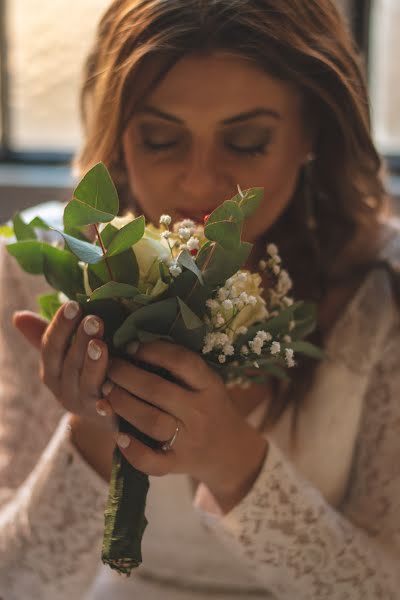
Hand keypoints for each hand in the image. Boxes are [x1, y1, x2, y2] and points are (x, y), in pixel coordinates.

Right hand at [12, 302, 115, 432]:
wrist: (104, 419)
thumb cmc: (86, 375)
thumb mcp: (66, 356)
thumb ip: (50, 335)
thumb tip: (18, 316)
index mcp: (51, 371)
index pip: (51, 346)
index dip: (61, 326)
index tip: (73, 304)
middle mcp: (63, 390)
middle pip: (70, 363)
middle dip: (81, 340)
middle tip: (93, 319)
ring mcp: (83, 405)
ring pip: (87, 383)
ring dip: (93, 363)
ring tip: (101, 344)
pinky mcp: (104, 418)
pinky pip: (105, 409)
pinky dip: (107, 400)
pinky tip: (115, 385)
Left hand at [104, 340, 267, 509]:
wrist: (231, 451)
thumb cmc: (210, 406)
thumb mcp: (207, 382)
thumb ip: (180, 366)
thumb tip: (136, 344)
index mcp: (209, 385)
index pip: (181, 362)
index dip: (152, 351)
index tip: (130, 346)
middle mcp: (199, 412)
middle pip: (158, 390)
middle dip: (126, 375)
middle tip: (109, 367)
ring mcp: (188, 440)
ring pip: (151, 422)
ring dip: (122, 405)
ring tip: (106, 392)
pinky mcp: (177, 464)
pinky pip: (152, 462)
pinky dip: (132, 450)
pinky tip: (118, 436)